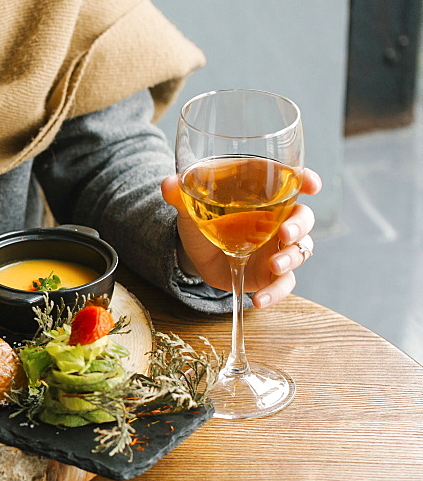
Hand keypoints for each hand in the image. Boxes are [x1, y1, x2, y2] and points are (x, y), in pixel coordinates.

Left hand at [161, 168, 322, 307]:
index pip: (293, 181)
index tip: (312, 184)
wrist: (193, 251)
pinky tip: (259, 299)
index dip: (307, 180)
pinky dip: (276, 293)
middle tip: (285, 234)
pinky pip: (284, 283)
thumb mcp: (188, 205)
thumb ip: (179, 194)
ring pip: (300, 251)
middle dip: (300, 225)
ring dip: (291, 259)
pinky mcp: (270, 273)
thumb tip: (168, 185)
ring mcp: (277, 247)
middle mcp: (278, 219)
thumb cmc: (200, 219)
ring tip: (273, 266)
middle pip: (303, 217)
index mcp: (264, 194)